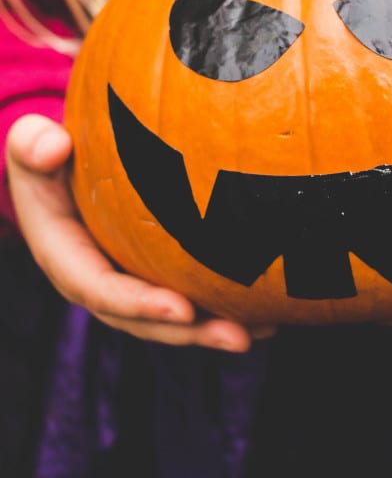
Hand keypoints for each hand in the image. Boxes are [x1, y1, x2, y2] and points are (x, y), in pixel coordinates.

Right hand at [6, 114, 271, 351]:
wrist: (68, 169)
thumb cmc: (52, 158)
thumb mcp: (32, 147)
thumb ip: (31, 146)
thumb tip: (54, 146)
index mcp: (68, 259)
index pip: (101, 290)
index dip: (139, 305)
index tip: (183, 311)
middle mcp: (100, 280)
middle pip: (145, 319)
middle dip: (191, 333)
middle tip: (239, 337)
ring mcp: (130, 279)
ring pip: (173, 316)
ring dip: (216, 327)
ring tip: (265, 330)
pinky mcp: (154, 272)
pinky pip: (189, 293)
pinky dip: (224, 302)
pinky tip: (269, 307)